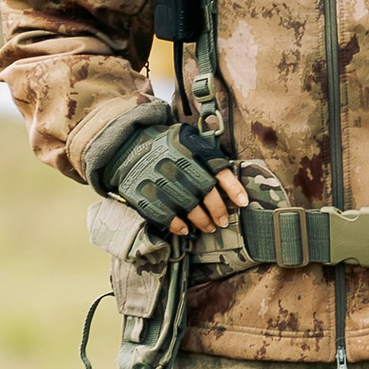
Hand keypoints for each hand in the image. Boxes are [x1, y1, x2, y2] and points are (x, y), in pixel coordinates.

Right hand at [95, 115, 241, 236]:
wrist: (125, 145)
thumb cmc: (163, 144)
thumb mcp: (186, 138)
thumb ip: (206, 154)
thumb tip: (228, 178)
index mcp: (190, 149)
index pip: (218, 169)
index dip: (233, 188)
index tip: (243, 203)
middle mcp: (176, 164)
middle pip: (205, 192)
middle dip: (217, 210)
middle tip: (222, 221)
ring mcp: (159, 180)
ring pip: (188, 206)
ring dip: (201, 221)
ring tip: (208, 227)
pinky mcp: (143, 194)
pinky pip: (165, 215)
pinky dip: (177, 225)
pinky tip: (185, 230)